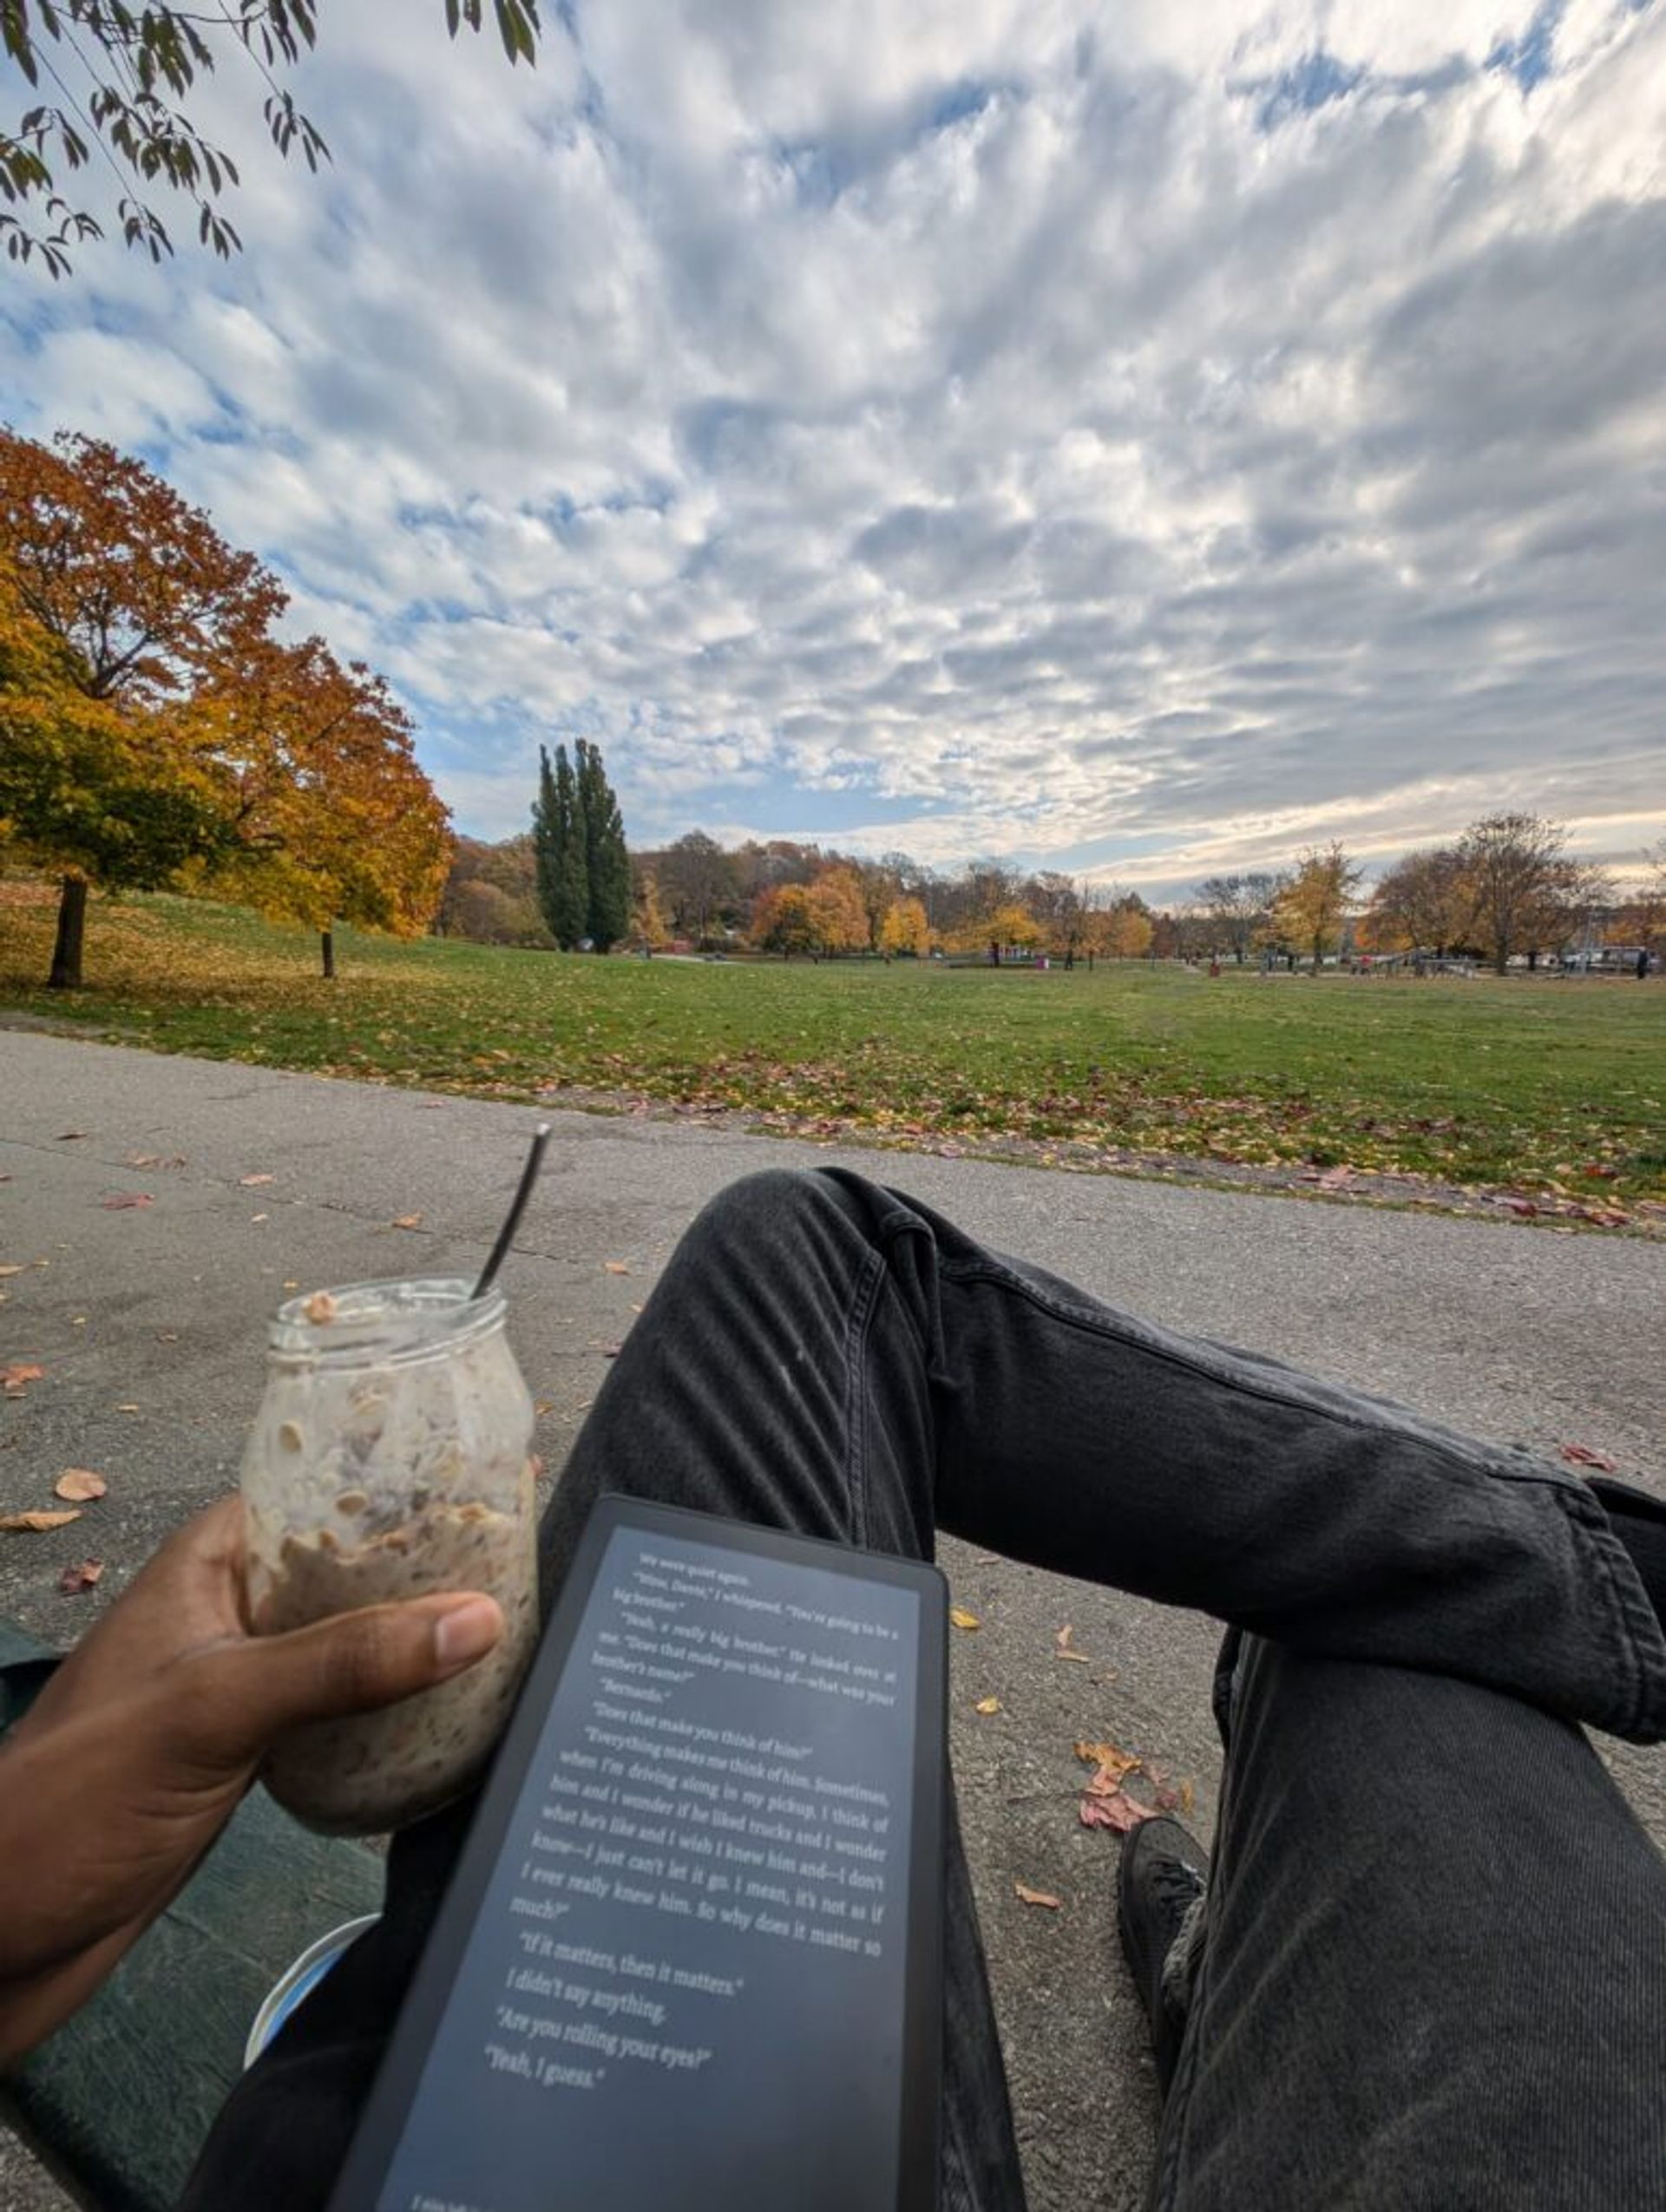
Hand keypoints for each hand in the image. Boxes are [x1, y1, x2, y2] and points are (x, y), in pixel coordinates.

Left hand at [0, 1494, 501, 2064]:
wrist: (5, 1936)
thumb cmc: (80, 1799)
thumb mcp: (217, 1710)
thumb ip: (343, 1662)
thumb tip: (478, 1617)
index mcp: (207, 1564)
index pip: (319, 1491)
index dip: (398, 1484)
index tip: (491, 1485)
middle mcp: (227, 1611)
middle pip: (345, 1569)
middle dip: (425, 1572)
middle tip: (526, 1572)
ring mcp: (239, 1685)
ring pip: (347, 1642)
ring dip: (413, 1645)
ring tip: (511, 1640)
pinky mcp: (250, 1753)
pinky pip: (338, 1709)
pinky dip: (389, 1710)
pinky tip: (449, 1720)